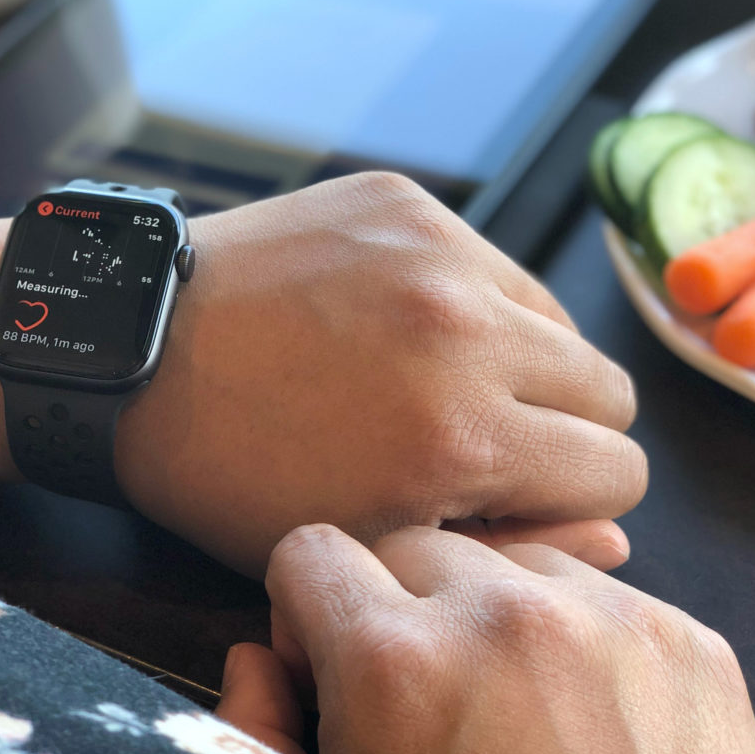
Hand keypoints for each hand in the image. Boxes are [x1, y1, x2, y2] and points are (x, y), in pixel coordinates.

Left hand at [117, 173, 645, 574]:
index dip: (570, 498)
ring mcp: (442, 254)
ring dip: (523, 362)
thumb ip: (503, 548)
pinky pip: (496, 267)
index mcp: (463, 440)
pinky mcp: (411, 205)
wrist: (135, 355)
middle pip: (612, 392)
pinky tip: (402, 325)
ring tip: (441, 381)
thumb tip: (619, 540)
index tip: (515, 495)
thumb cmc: (239, 476)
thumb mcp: (364, 547)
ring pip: (562, 323)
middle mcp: (471, 333)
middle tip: (486, 440)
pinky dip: (472, 303)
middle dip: (563, 430)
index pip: (619, 472)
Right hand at [221, 523, 754, 753]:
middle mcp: (503, 615)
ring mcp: (613, 621)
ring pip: (516, 561)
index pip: (312, 551)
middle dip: (400, 610)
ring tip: (517, 715)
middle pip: (413, 547)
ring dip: (497, 615)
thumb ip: (260, 737)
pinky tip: (592, 730)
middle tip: (428, 704)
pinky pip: (607, 597)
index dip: (306, 613)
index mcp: (393, 663)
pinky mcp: (693, 643)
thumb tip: (259, 655)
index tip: (331, 670)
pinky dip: (583, 641)